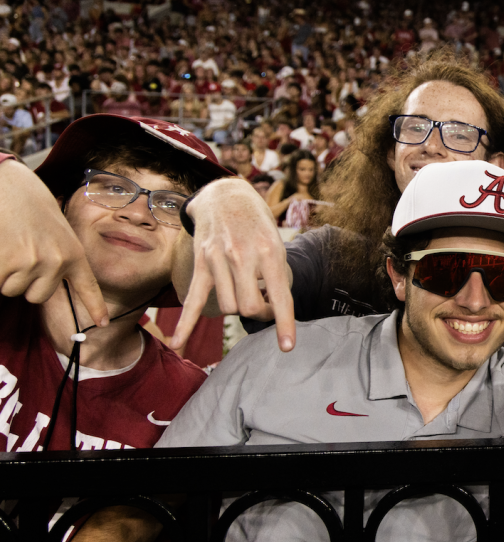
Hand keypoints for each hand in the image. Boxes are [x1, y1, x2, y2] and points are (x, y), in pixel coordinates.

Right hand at [0, 160, 107, 325]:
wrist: (10, 185)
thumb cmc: (28, 204)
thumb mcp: (56, 230)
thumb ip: (58, 255)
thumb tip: (50, 280)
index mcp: (72, 252)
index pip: (87, 286)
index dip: (95, 306)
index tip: (103, 321)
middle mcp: (57, 261)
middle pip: (37, 296)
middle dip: (24, 282)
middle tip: (20, 253)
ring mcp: (33, 263)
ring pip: (13, 290)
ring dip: (6, 275)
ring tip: (10, 245)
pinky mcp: (8, 262)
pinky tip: (1, 247)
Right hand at [172, 178, 294, 351]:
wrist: (225, 195)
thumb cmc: (257, 222)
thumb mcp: (277, 242)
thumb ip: (276, 274)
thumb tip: (271, 307)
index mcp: (270, 251)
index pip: (281, 296)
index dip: (285, 324)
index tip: (287, 347)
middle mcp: (243, 256)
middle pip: (250, 308)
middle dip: (261, 314)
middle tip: (265, 304)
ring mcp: (218, 260)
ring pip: (228, 307)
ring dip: (239, 309)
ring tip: (247, 294)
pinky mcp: (201, 263)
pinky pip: (193, 300)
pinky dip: (185, 324)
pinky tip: (177, 344)